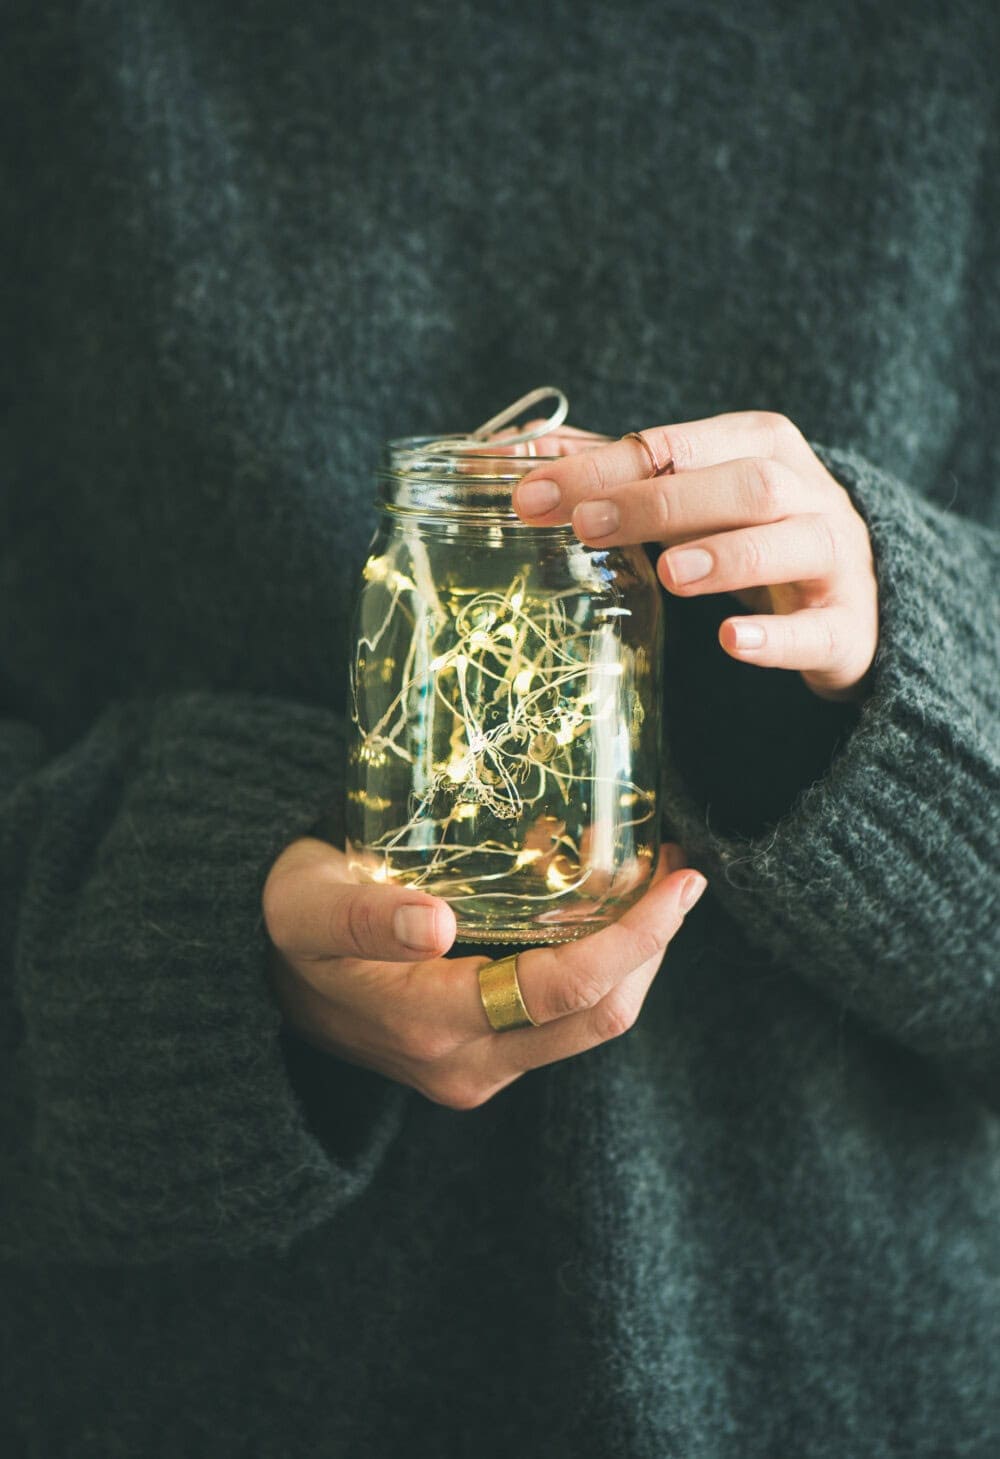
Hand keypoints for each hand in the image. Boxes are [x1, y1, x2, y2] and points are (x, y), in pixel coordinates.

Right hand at [263, 837, 705, 1110]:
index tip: (678, 880)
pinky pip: (564, 1021)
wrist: (256, 975)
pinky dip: (601, 968)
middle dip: (652, 945)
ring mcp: (477, 1070)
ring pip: (591, 1025)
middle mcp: (465, 1065)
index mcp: (429, 1025)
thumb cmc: (283, 920)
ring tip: (651, 882)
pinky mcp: (482, 1059)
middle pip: (600, 1016)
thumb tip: (434, 925)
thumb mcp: (305, 903)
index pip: (565, 991)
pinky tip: (605, 912)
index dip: (636, 938)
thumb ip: (363, 917)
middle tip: (676, 870)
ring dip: (634, 958)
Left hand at [512, 411, 877, 700]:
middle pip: (741, 484)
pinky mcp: (848, 625)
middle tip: (587, 526)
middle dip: (660, 503)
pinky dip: (777, 636)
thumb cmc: (758, 531)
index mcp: (759, 446)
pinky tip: (732, 642)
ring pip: (792, 540)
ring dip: (728, 555)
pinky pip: (818, 629)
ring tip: (670, 575)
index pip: (677, 447)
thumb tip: (522, 447)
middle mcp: (805, 492)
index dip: (604, 467)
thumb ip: (620, 471)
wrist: (862, 595)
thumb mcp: (698, 491)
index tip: (533, 493)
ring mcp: (834, 558)